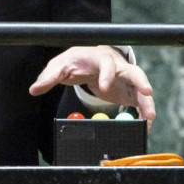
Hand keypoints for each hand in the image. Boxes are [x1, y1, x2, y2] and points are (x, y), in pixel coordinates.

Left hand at [28, 45, 155, 123]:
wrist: (87, 60)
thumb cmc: (74, 61)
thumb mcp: (59, 66)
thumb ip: (48, 77)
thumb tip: (34, 89)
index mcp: (100, 59)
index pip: (106, 63)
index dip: (107, 74)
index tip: (105, 87)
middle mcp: (118, 66)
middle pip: (133, 71)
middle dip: (140, 81)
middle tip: (146, 93)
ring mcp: (126, 79)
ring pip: (140, 88)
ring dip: (146, 102)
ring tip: (150, 118)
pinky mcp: (129, 91)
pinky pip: (139, 101)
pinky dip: (143, 112)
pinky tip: (145, 125)